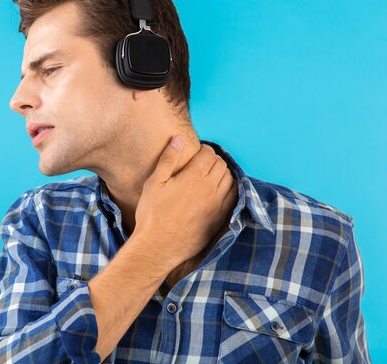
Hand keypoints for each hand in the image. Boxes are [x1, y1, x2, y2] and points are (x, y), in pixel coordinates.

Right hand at [132, 136, 237, 268]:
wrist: (158, 246)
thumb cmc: (152, 214)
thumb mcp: (154, 183)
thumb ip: (168, 159)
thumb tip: (178, 139)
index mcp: (194, 176)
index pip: (209, 154)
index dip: (204, 150)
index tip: (198, 153)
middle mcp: (210, 188)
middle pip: (221, 165)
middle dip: (213, 160)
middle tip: (203, 163)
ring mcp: (217, 204)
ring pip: (230, 180)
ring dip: (223, 173)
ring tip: (211, 175)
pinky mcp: (220, 218)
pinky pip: (234, 198)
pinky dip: (230, 189)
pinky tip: (220, 191)